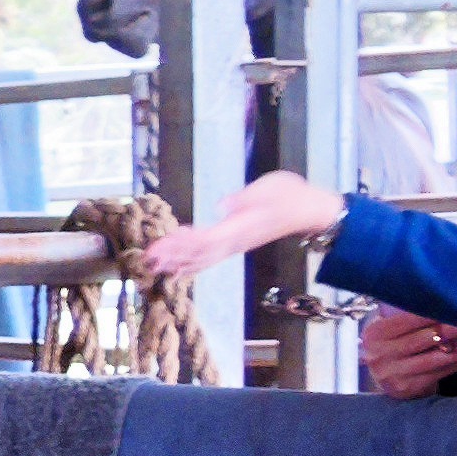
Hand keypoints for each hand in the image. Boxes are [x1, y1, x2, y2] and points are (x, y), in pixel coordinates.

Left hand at [131, 170, 343, 285]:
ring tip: (153, 265)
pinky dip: (192, 262)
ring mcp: (236, 245)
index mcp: (239, 228)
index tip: (159, 246)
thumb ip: (245, 198)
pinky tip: (178, 267)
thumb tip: (222, 205)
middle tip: (145, 258)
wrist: (311, 210)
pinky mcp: (237, 243)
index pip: (204, 240)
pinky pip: (210, 257)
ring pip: (202, 259)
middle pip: (198, 254)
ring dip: (177, 262)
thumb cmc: (292, 195)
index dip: (180, 245)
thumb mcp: (269, 188)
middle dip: (171, 256)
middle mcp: (235, 242)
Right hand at [362, 309, 456, 399]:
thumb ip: (409, 318)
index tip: (456, 306)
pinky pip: (437, 374)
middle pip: (424, 339)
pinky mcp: (407, 387)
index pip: (409, 319)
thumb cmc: (392, 345)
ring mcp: (392, 373)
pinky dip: (455, 365)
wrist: (381, 378)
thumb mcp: (391, 329)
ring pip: (433, 359)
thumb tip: (446, 307)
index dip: (435, 312)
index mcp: (376, 333)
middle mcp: (380, 353)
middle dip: (451, 329)